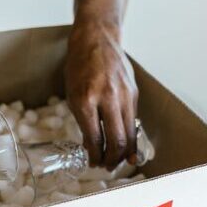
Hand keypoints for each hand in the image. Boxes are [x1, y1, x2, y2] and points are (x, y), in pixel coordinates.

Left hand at [64, 21, 137, 169]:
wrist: (97, 39)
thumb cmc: (79, 67)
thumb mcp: (72, 94)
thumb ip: (82, 121)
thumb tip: (92, 147)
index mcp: (86, 100)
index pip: (95, 139)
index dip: (95, 156)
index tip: (93, 163)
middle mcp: (107, 98)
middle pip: (117, 140)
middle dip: (112, 159)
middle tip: (106, 167)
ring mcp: (124, 95)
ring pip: (129, 133)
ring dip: (124, 152)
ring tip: (117, 160)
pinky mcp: (134, 93)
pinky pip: (133, 121)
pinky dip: (130, 136)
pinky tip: (126, 145)